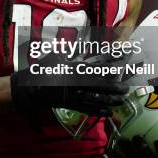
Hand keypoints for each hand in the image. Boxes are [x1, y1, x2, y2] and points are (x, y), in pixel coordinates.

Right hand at [10, 55, 127, 116]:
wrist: (31, 87)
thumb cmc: (43, 69)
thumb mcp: (56, 55)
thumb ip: (69, 51)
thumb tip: (79, 44)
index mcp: (75, 67)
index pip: (98, 63)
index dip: (112, 60)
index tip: (124, 57)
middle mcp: (77, 81)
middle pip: (102, 84)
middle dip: (116, 87)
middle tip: (127, 88)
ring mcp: (75, 94)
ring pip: (97, 98)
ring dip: (111, 100)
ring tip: (122, 100)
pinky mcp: (71, 105)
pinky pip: (88, 109)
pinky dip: (99, 111)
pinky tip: (108, 113)